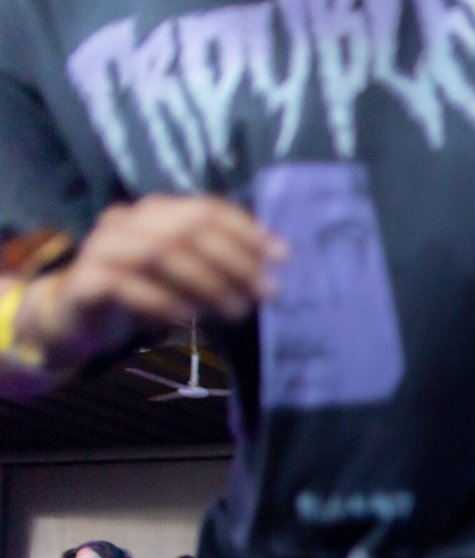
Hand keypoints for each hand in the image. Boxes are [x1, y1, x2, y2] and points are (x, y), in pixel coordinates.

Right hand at [19, 194, 284, 364]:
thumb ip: (224, 266)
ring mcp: (102, 248)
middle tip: (265, 291)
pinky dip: (161, 301)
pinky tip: (187, 318)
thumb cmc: (144, 293)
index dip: (248, 231)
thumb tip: (277, 261)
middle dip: (234, 260)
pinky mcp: (85, 280)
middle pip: (187, 230)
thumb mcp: (188, 277)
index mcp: (155, 212)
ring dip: (205, 283)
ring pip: (158, 254)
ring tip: (236, 311)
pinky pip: (124, 285)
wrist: (79, 318)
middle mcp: (127, 221)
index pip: (207, 210)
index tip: (282, 257)